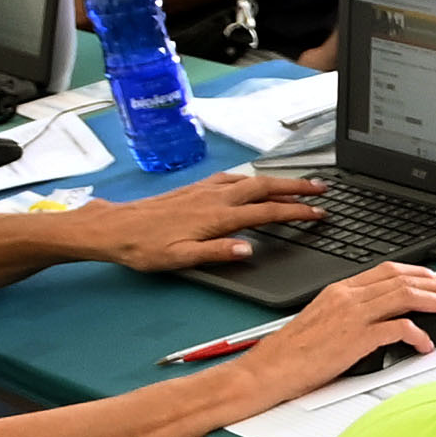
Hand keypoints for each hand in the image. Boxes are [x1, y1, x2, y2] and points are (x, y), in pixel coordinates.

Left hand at [92, 167, 322, 267]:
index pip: (267, 212)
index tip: (319, 213)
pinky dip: (252, 178)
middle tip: (322, 189)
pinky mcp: (194, 188)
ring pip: (250, 180)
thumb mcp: (180, 258)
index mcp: (217, 217)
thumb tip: (249, 248)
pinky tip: (252, 181)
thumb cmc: (144, 247)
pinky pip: (232, 178)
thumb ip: (217, 252)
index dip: (296, 212)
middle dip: (297, 187)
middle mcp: (214, 198)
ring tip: (297, 184)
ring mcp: (205, 190)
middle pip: (265, 187)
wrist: (114, 227)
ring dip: (277, 181)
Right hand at [230, 262, 435, 401]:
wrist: (267, 370)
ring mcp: (352, 316)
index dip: (421, 273)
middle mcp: (348, 297)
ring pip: (407, 298)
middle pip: (405, 280)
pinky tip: (427, 344)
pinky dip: (418, 334)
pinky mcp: (355, 338)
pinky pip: (398, 329)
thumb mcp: (322, 321)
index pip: (389, 271)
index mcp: (340, 290)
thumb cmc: (291, 353)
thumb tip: (382, 318)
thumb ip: (351, 313)